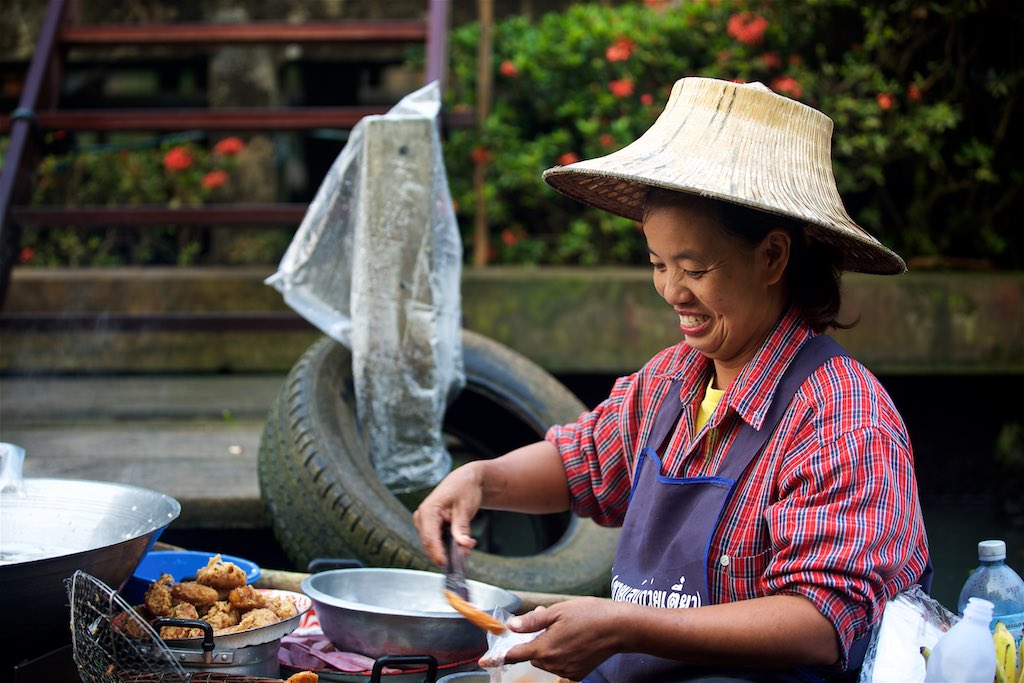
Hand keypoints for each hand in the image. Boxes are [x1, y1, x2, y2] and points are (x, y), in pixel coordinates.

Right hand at [412, 463, 482, 565]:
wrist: (465, 480)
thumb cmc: (464, 489)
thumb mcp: (465, 508)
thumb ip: (462, 528)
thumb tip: (463, 546)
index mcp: (427, 510)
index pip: (429, 537)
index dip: (437, 553)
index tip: (446, 564)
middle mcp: (422, 517)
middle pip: (430, 544)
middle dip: (447, 552)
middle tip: (465, 554)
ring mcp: (424, 523)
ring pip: (434, 544)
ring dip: (449, 549)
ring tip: (467, 545)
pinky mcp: (430, 527)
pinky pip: (437, 541)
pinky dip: (449, 545)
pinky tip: (462, 543)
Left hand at [482, 598, 625, 681]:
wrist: (619, 628)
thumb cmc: (589, 614)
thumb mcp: (557, 611)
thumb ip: (532, 622)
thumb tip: (511, 626)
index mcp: (544, 647)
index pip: (514, 654)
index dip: (498, 656)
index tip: (484, 660)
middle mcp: (553, 663)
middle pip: (532, 655)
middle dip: (534, 641)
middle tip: (547, 622)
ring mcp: (566, 671)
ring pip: (546, 660)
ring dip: (548, 647)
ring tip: (564, 629)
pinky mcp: (577, 674)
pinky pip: (560, 666)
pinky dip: (561, 655)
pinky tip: (573, 641)